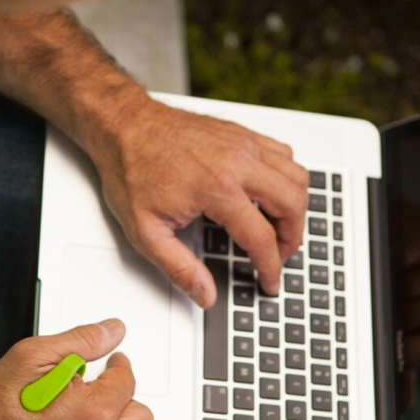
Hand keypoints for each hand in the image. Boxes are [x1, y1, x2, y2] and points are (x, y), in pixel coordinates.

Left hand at [89, 97, 308, 307]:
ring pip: (296, 176)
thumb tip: (205, 294)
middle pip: (292, 205)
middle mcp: (237, 162)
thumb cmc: (131, 169)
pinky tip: (270, 193)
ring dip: (295, 207)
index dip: (270, 267)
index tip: (269, 281)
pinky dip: (287, 177)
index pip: (261, 238)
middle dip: (291, 239)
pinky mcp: (241, 133)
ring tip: (279, 229)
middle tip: (278, 256)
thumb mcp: (145, 231)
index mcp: (217, 188)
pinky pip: (284, 154)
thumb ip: (179, 268)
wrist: (123, 125)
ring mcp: (243, 143)